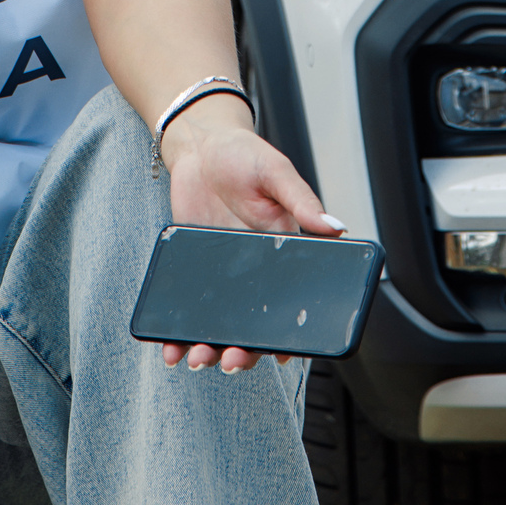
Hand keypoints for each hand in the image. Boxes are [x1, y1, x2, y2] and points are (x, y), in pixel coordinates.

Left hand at [159, 99, 344, 374]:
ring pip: (218, 324)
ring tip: (198, 358)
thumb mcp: (276, 172)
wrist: (199, 145)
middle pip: (251, 324)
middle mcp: (251, 272)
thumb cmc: (244, 154)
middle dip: (243, 351)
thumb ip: (302, 200)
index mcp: (281, 253)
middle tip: (232, 360)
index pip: (290, 303)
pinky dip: (176, 332)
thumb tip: (337, 228)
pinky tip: (168, 347)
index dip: (290, 334)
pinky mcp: (190, 269)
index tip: (283, 355)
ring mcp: (220, 275)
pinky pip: (185, 308)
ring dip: (209, 348)